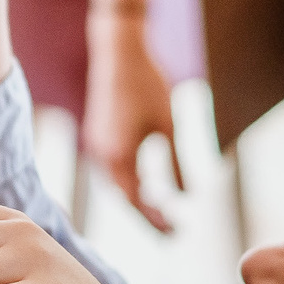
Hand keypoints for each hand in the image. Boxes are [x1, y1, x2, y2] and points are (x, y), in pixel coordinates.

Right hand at [85, 17, 180, 231]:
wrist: (118, 50)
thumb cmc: (147, 84)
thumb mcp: (169, 124)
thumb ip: (178, 163)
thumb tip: (187, 198)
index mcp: (119, 156)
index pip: (137, 202)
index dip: (156, 221)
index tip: (178, 233)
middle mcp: (102, 155)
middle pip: (124, 198)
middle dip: (147, 216)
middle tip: (173, 231)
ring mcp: (96, 145)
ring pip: (116, 184)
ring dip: (137, 199)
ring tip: (161, 211)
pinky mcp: (97, 134)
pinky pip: (111, 169)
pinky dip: (129, 181)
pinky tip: (146, 183)